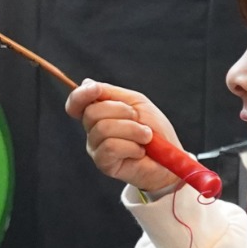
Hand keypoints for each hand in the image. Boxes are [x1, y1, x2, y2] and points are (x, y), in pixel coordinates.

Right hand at [64, 79, 183, 195]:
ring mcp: (96, 148)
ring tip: (146, 137)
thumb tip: (85, 83)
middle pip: (92, 113)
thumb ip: (111, 93)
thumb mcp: (136, 103)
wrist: (170, 159)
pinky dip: (131, 146)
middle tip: (139, 120)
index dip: (81, 95)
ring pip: (103, 129)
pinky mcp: (103, 164)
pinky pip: (110, 147)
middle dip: (121, 111)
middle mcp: (93, 131)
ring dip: (132, 130)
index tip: (96, 89)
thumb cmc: (155, 129)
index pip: (76, 104)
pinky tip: (140, 151)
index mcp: (99, 114)